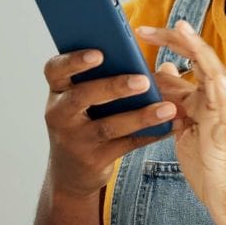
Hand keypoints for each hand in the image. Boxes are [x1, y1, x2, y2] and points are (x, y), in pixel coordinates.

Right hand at [41, 49, 176, 198]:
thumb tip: (162, 65)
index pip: (56, 69)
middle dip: (114, 87)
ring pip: (108, 126)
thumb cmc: (86, 119)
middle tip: (143, 80)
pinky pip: (126, 145)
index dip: (75, 60)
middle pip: (82, 96)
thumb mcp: (86, 97)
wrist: (72, 170)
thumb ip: (112, 76)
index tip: (99, 54)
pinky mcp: (93, 160)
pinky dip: (150, 134)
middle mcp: (60, 114)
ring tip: (167, 108)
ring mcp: (75, 139)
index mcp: (59, 90)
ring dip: (141, 116)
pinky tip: (170, 126)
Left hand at [135, 21, 225, 224]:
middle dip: (175, 39)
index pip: (188, 60)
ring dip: (197, 49)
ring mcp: (225, 112)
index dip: (168, 42)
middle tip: (144, 29)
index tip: (140, 31)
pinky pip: (223, 101)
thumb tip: (162, 70)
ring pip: (215, 71)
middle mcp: (218, 99)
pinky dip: (213, 81)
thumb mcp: (183, 126)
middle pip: (201, 57)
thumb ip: (176, 100)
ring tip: (181, 29)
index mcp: (205, 97)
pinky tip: (204, 66)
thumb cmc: (209, 166)